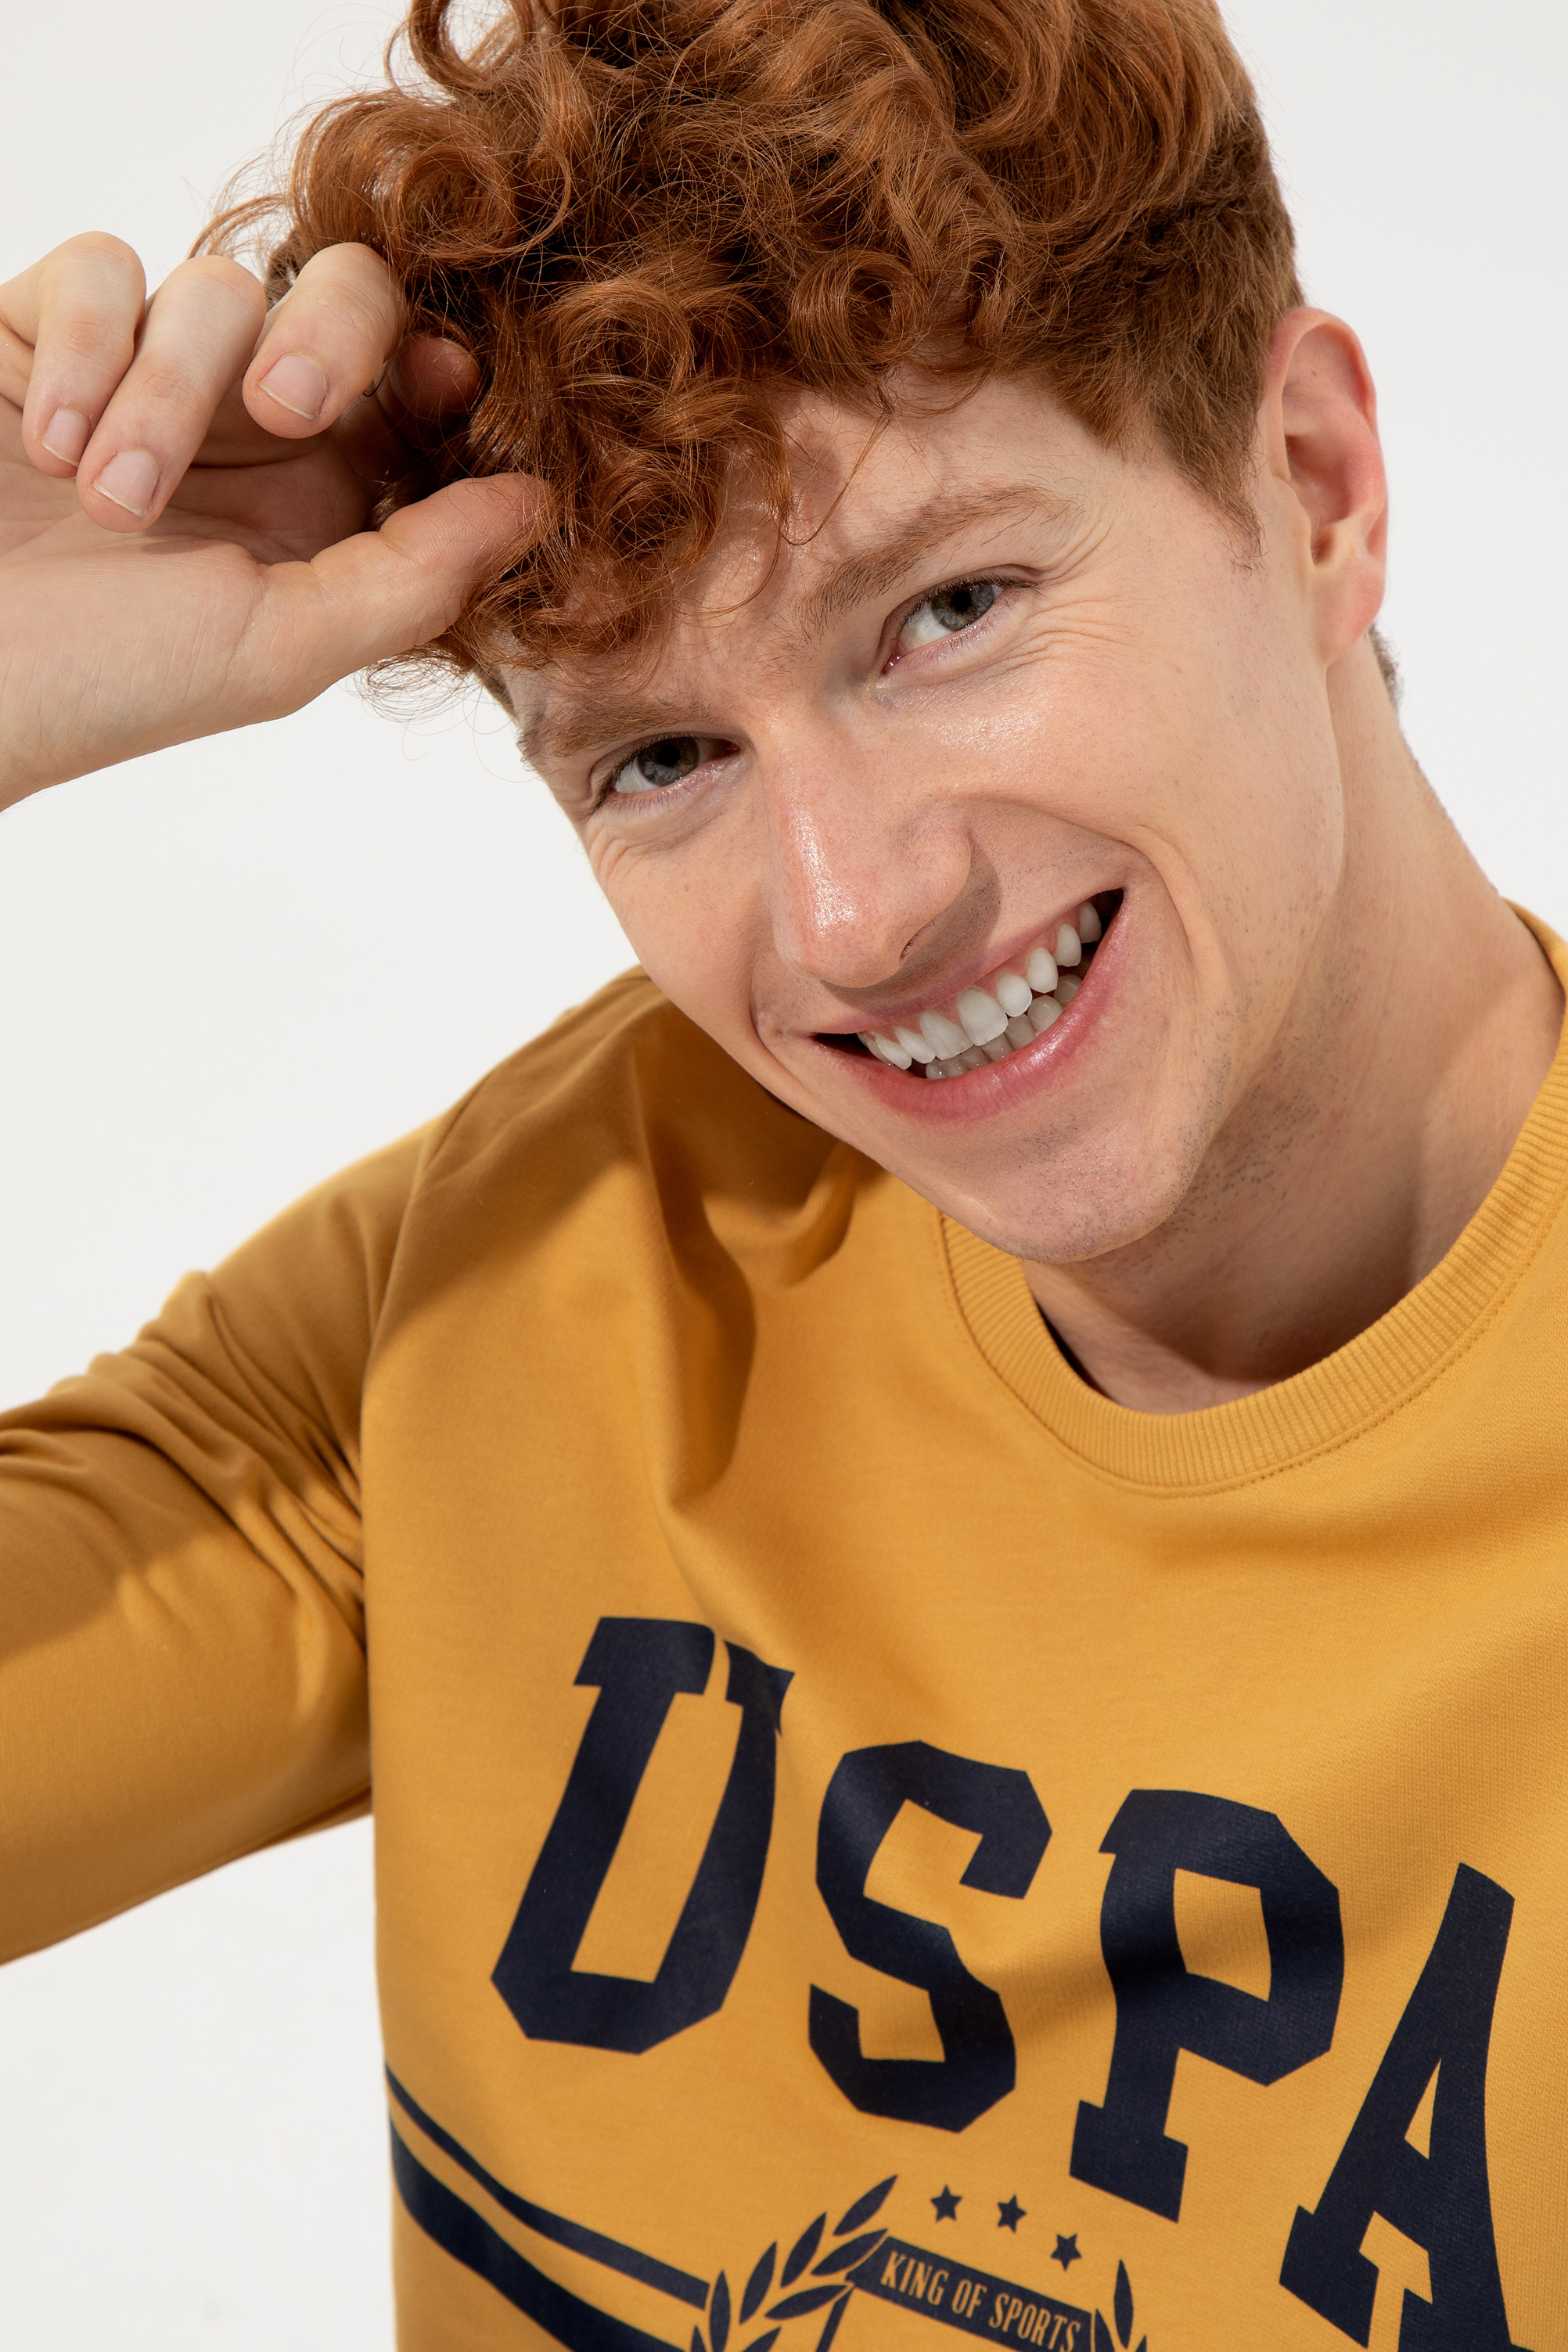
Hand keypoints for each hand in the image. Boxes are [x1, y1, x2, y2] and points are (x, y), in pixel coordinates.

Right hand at [0, 235, 534, 805]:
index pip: (422, 396)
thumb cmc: (104, 684)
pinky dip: (85, 350)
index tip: (448, 387)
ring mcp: (148, 374)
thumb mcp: (281, 647)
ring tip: (110, 506)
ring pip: (218, 288)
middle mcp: (249, 433)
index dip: (445, 375)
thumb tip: (536, 505)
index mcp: (325, 510)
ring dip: (168, 397)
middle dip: (334, 335)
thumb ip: (415, 575)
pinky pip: (102, 267)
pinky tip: (47, 444)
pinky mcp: (45, 332)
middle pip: (349, 298)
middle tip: (289, 407)